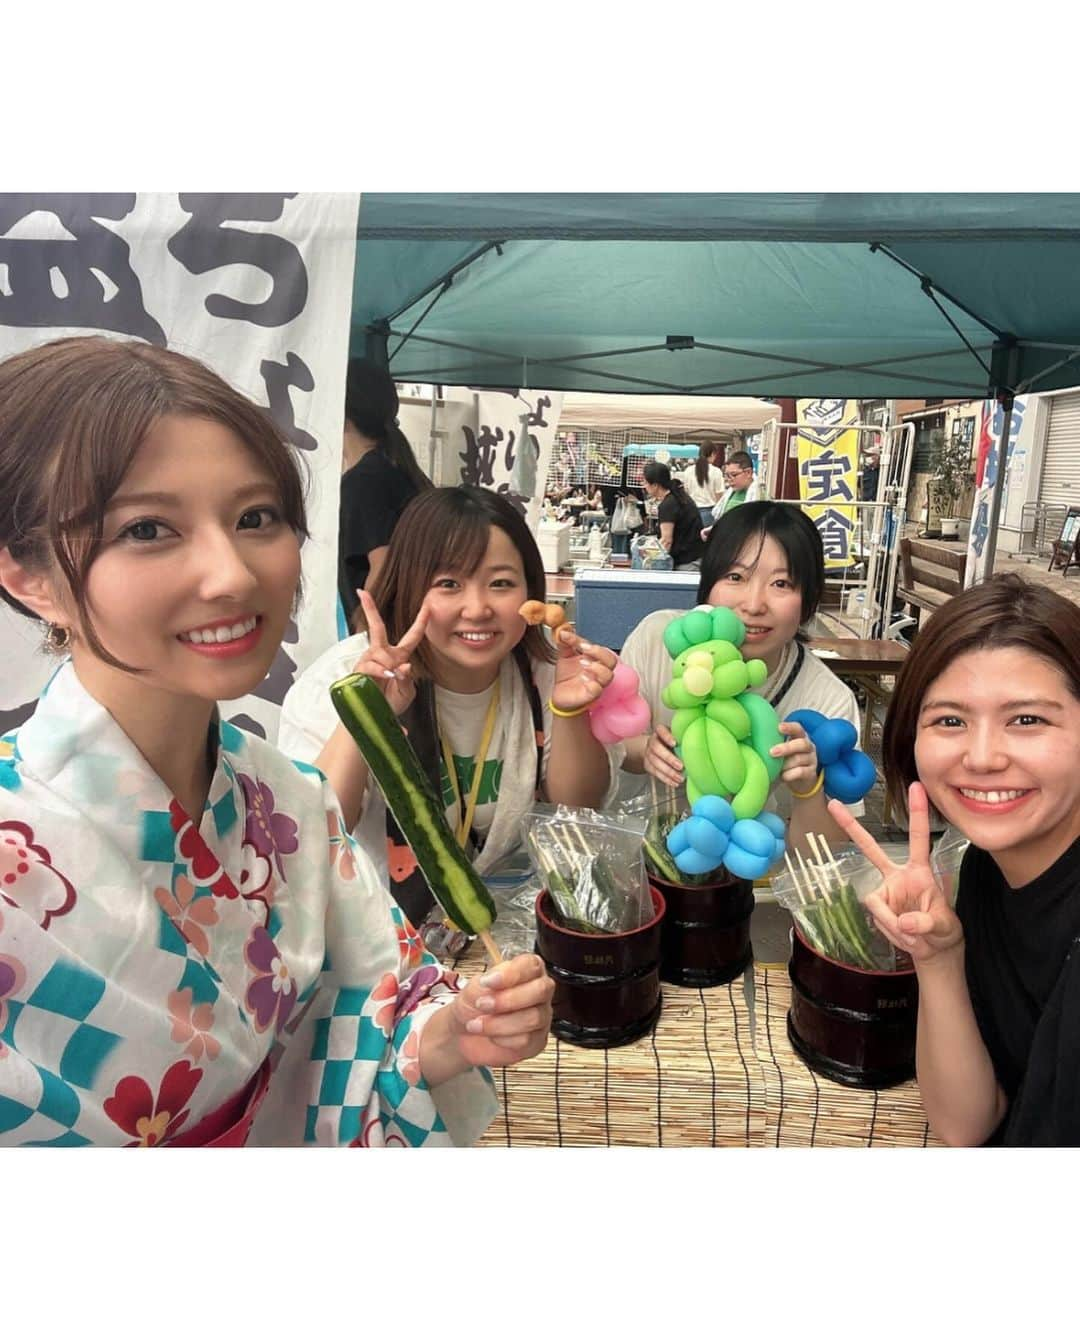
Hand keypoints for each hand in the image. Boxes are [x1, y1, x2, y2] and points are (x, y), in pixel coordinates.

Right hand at [351, 588, 430, 716]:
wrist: (373, 719)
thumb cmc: (390, 704)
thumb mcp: (406, 692)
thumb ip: (407, 679)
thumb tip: (404, 667)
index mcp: (398, 657)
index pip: (411, 637)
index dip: (420, 621)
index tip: (427, 606)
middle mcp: (382, 655)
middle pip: (377, 627)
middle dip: (370, 609)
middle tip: (362, 593)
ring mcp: (369, 661)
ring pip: (379, 652)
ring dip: (387, 665)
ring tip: (390, 679)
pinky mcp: (359, 671)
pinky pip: (370, 665)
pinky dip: (380, 671)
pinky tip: (386, 676)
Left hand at [421, 955, 554, 1081]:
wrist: (465, 1034)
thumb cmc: (473, 1005)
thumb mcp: (472, 988)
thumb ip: (485, 982)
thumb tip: (494, 980)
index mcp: (527, 970)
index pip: (532, 965)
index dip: (511, 974)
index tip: (488, 982)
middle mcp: (539, 992)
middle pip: (541, 990)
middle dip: (508, 999)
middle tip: (482, 1004)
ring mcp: (541, 1017)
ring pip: (533, 1018)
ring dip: (499, 1023)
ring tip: (478, 1023)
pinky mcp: (537, 1041)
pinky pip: (527, 1040)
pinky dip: (503, 1039)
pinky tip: (491, 1036)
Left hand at [550, 628, 616, 713]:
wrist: (560, 695)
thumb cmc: (567, 676)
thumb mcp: (564, 656)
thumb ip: (565, 643)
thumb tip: (562, 630)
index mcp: (594, 659)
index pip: (596, 647)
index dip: (583, 641)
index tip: (568, 637)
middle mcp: (598, 671)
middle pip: (611, 660)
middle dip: (598, 652)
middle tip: (583, 650)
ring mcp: (596, 683)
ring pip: (608, 675)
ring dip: (597, 668)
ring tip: (583, 664)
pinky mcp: (590, 696)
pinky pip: (597, 690)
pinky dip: (592, 684)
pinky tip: (582, 679)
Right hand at [644, 724, 683, 786]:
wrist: (656, 749)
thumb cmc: (672, 742)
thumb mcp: (676, 737)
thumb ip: (683, 740)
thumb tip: (698, 747)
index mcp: (660, 731)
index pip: (660, 730)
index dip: (667, 737)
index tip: (675, 743)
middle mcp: (652, 741)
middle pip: (656, 748)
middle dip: (669, 758)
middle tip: (681, 766)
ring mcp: (648, 753)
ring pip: (655, 762)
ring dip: (668, 772)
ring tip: (680, 778)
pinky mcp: (647, 765)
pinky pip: (655, 772)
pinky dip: (665, 779)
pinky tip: (674, 783)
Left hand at [771, 720, 819, 795]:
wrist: (800, 781)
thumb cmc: (786, 761)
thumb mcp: (781, 750)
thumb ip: (772, 743)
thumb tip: (750, 737)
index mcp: (800, 737)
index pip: (798, 728)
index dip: (790, 727)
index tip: (779, 728)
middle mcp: (809, 746)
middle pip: (802, 743)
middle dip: (786, 747)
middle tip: (772, 752)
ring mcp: (812, 759)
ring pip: (800, 759)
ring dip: (786, 764)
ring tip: (777, 768)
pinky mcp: (811, 773)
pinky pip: (801, 772)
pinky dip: (790, 774)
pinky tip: (783, 776)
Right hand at [827, 783, 963, 965]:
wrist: (933, 949)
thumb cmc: (943, 931)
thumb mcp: (943, 927)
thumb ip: (925, 922)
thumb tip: (902, 922)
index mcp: (919, 871)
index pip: (918, 838)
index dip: (917, 813)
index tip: (915, 786)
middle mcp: (898, 876)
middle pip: (871, 849)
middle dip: (851, 827)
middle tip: (833, 804)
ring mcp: (885, 892)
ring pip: (875, 902)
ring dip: (893, 923)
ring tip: (914, 936)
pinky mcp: (877, 908)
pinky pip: (876, 917)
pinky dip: (890, 931)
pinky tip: (904, 937)